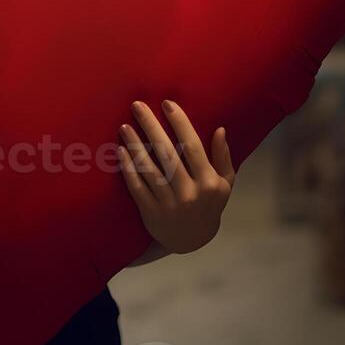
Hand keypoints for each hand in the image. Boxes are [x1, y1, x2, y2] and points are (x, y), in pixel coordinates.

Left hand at [116, 100, 235, 254]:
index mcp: (209, 182)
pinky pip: (137, 186)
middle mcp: (189, 192)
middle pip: (167, 153)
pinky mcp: (151, 213)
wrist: (192, 240)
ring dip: (135, 145)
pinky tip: (121, 151)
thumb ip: (223, 157)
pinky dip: (128, 168)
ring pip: (149, 169)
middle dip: (151, 126)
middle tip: (137, 105)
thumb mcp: (224, 183)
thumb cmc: (209, 204)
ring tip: (124, 126)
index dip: (179, 123)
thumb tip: (220, 129)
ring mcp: (169, 204)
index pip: (192, 146)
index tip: (166, 103)